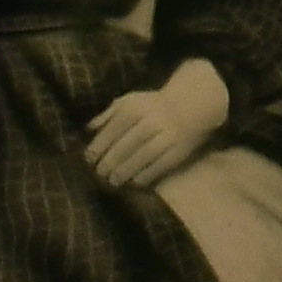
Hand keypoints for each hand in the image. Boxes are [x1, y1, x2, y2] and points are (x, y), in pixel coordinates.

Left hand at [83, 56, 232, 186]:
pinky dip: (145, 175)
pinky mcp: (177, 151)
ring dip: (124, 172)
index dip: (98, 146)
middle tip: (100, 173)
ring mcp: (165, 137)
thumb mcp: (130, 101)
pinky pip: (159, 166)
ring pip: (141, 158)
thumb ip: (109, 114)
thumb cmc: (154, 105)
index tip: (89, 159)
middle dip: (109, 162)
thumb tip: (89, 129)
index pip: (112, 130)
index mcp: (135, 109)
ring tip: (113, 180)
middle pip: (125, 146)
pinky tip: (135, 181)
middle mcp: (149, 122)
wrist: (192, 106)